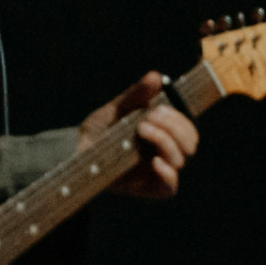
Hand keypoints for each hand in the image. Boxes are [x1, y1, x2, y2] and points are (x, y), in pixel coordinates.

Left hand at [79, 71, 198, 197]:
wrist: (76, 152)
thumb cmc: (99, 130)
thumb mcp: (115, 109)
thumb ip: (136, 95)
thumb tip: (155, 76)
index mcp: (164, 134)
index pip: (187, 129)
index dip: (179, 119)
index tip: (158, 108)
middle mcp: (165, 152)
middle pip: (190, 143)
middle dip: (174, 128)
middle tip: (148, 119)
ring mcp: (158, 171)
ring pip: (181, 160)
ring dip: (166, 141)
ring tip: (141, 130)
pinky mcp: (148, 188)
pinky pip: (170, 186)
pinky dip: (168, 173)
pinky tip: (154, 161)